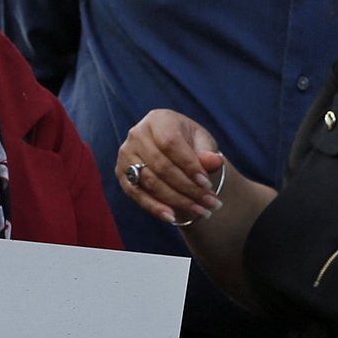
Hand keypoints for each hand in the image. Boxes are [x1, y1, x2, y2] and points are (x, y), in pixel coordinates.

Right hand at [118, 110, 224, 227]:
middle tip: (209, 203)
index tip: (207, 184)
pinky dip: (155, 207)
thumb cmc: (190, 145)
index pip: (170, 143)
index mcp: (158, 119)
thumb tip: (215, 162)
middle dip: (187, 188)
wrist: (173, 152)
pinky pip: (137, 194)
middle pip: (161, 166)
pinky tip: (172, 217)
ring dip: (177, 201)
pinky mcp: (121, 173)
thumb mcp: (203, 144)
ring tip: (200, 211)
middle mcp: (137, 134)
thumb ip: (208, 153)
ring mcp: (126, 154)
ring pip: (151, 183)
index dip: (188, 165)